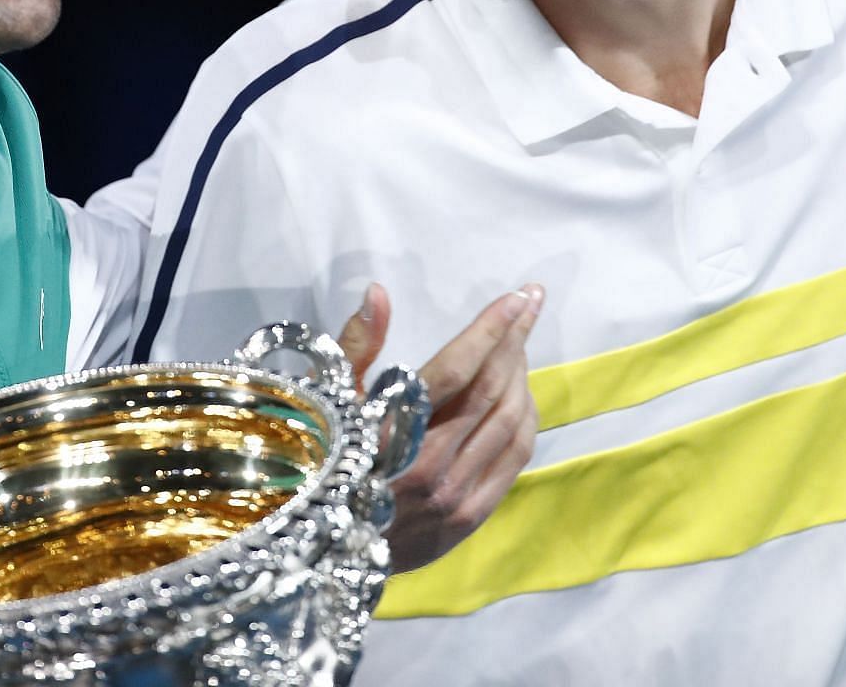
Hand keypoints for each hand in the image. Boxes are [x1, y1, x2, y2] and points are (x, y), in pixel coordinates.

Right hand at [336, 281, 544, 572]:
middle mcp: (429, 466)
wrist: (321, 552)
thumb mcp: (325, 400)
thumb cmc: (316, 462)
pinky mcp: (470, 517)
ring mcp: (454, 496)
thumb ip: (356, 345)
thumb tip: (379, 293)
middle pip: (491, 392)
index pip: (456, 371)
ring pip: (509, 423)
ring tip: (517, 344)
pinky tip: (520, 393)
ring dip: (521, 376)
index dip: (489, 330)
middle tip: (529, 303)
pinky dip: (525, 417)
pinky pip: (515, 457)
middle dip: (515, 341)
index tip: (516, 296)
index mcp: (389, 433)